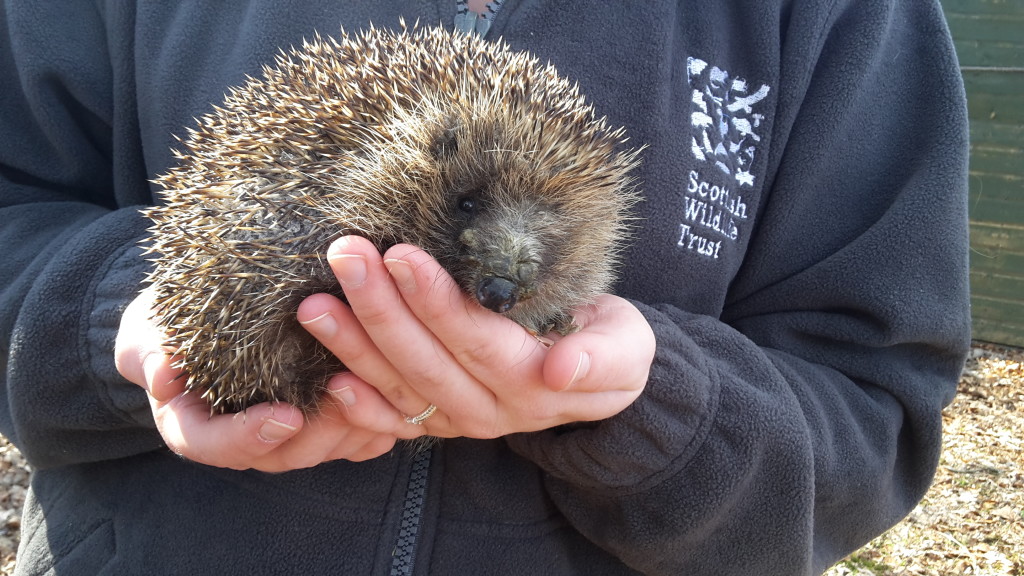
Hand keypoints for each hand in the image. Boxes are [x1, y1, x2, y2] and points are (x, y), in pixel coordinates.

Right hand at [114, 288, 398, 471]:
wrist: (211, 315)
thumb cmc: (176, 324)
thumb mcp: (152, 329)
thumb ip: (152, 349)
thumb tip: (162, 374)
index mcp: (197, 424)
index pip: (214, 445)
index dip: (250, 437)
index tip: (284, 415)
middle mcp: (247, 439)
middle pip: (284, 454)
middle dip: (319, 430)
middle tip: (346, 394)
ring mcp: (290, 435)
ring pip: (326, 448)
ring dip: (354, 426)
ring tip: (377, 390)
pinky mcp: (326, 423)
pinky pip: (356, 438)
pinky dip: (377, 422)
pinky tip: (397, 398)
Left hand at [296, 236, 654, 440]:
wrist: (598, 380)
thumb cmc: (610, 344)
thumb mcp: (626, 347)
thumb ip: (601, 359)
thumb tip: (561, 368)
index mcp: (533, 384)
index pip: (477, 340)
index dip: (437, 304)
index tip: (401, 257)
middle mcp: (490, 410)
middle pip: (427, 361)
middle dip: (381, 309)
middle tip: (346, 256)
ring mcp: (460, 420)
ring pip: (401, 387)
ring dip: (354, 347)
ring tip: (315, 305)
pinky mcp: (439, 422)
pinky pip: (395, 422)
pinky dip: (360, 408)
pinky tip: (328, 380)